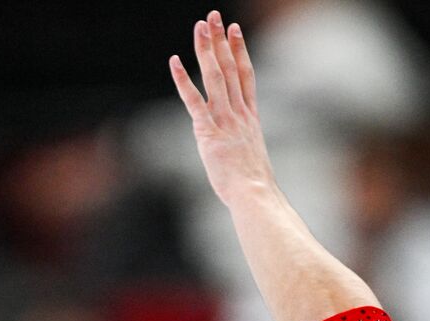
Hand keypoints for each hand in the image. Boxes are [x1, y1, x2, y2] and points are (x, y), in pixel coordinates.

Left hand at [170, 11, 275, 206]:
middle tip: (214, 17)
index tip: (235, 30)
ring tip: (200, 26)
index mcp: (250, 117)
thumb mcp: (251, 158)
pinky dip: (183, 80)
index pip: (245, 75)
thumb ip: (244, 145)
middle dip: (221, 40)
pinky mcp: (209, 132)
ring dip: (206, 49)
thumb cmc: (254, 185)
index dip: (239, 50)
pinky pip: (194, 100)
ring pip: (214, 76)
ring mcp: (225, 120)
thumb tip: (242, 150)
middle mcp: (239, 113)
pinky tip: (175, 61)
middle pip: (229, 68)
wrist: (254, 194)